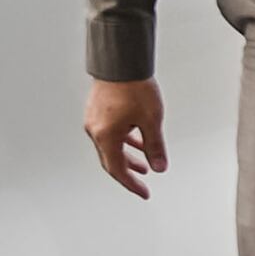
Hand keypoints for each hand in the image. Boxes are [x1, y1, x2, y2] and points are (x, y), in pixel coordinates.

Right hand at [84, 77, 167, 197]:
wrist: (121, 62)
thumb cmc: (134, 88)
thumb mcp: (151, 121)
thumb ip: (155, 146)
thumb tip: (160, 167)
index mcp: (105, 136)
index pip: (117, 169)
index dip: (131, 184)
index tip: (143, 193)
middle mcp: (95, 130)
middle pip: (111, 160)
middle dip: (128, 174)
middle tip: (142, 185)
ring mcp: (94, 120)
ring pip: (111, 146)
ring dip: (127, 157)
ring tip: (143, 166)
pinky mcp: (97, 111)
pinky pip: (110, 133)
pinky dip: (124, 141)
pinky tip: (137, 141)